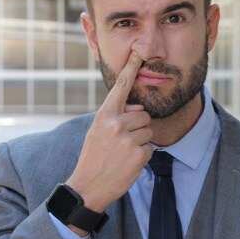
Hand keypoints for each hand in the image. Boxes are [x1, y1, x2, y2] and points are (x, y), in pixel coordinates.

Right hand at [66, 51, 152, 218]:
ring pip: (148, 130)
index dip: (131, 68)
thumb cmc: (93, 157)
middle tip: (120, 142)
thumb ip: (116, 116)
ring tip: (122, 153)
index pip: (121, 87)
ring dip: (140, 141)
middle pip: (143, 114)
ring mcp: (128, 139)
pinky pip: (150, 147)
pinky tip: (127, 163)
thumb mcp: (97, 131)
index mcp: (104, 115)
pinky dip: (142, 155)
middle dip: (137, 127)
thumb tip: (139, 110)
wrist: (88, 186)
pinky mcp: (139, 154)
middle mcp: (116, 124)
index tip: (139, 52)